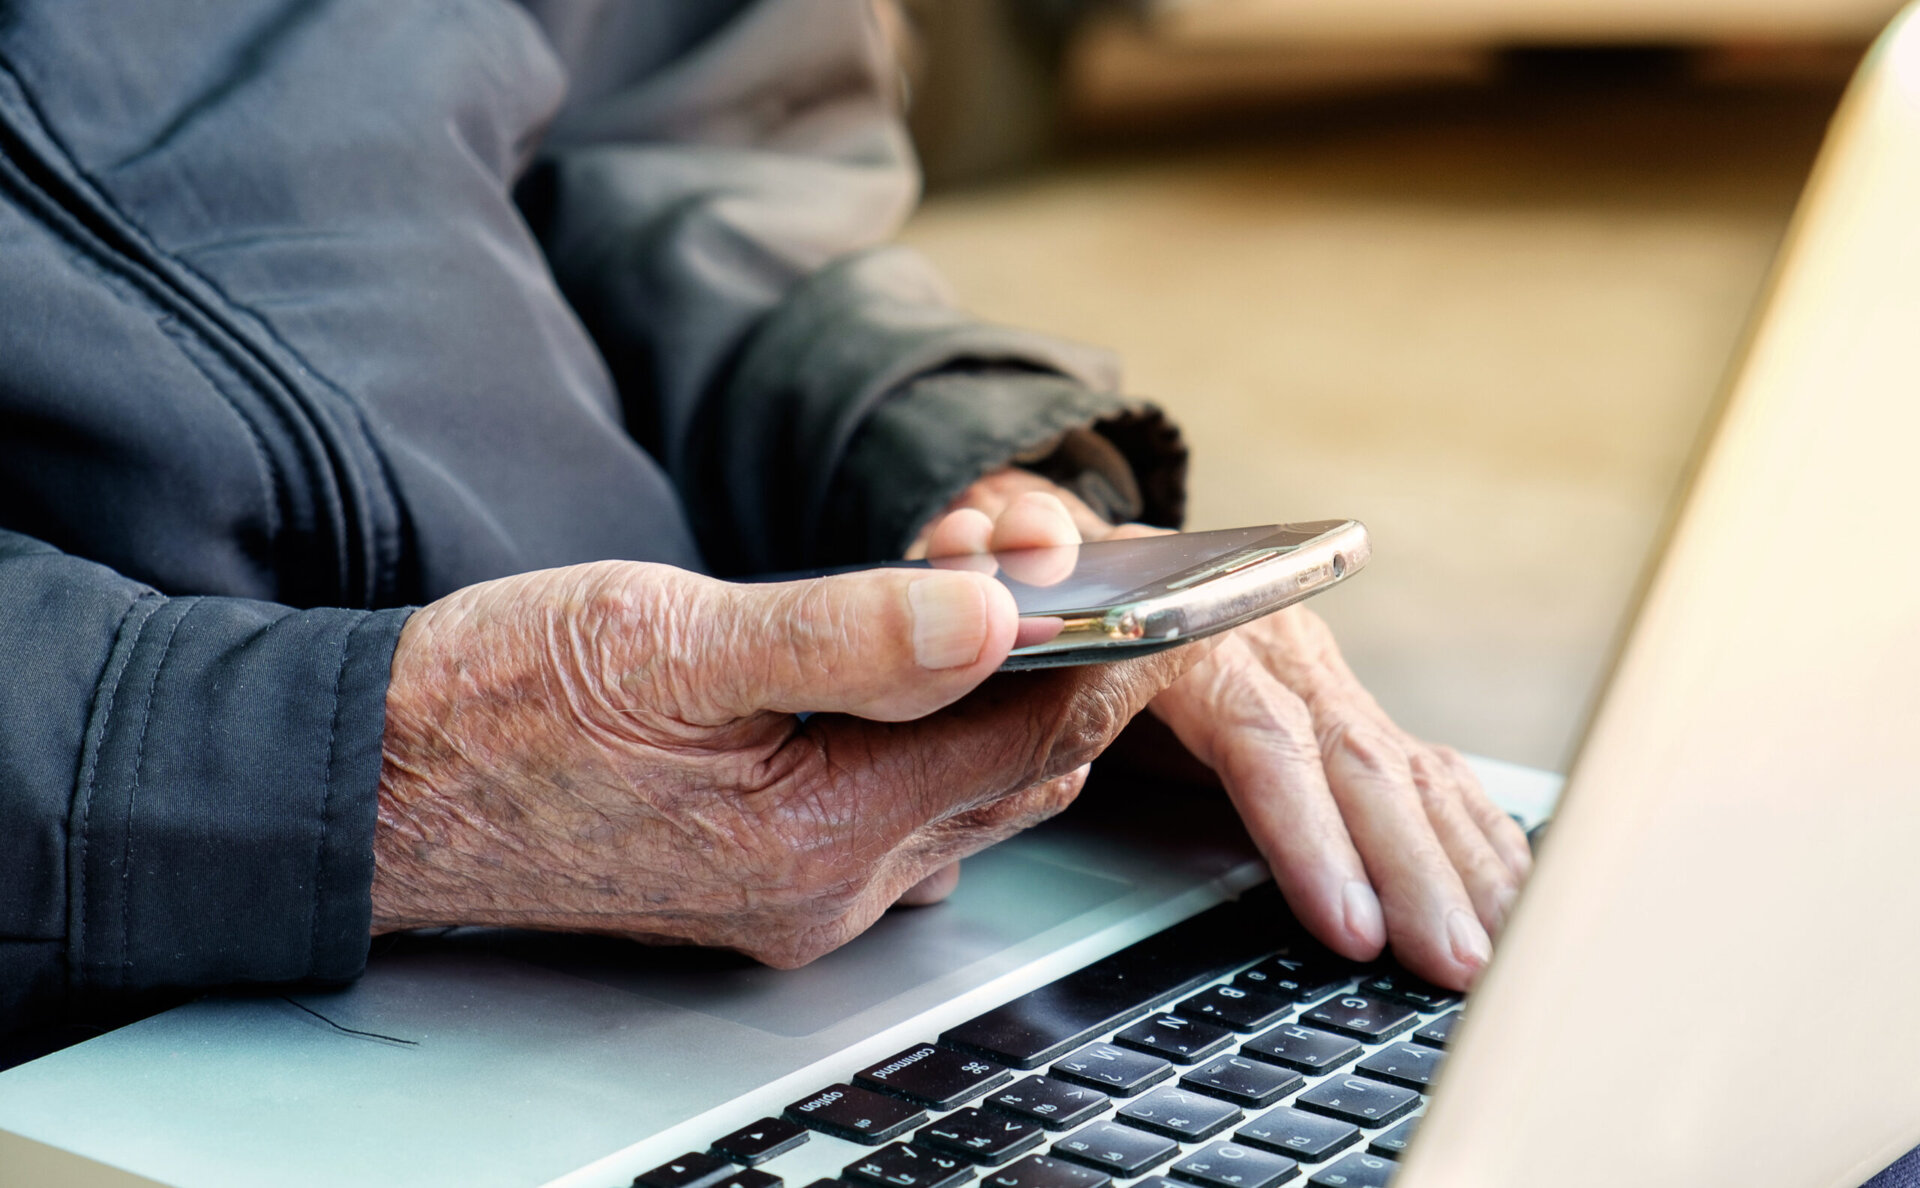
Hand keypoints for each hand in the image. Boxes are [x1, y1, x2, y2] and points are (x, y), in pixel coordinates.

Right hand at [372, 559, 1206, 965]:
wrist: (380, 783)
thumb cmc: (501, 702)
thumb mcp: (670, 637)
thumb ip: (843, 632)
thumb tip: (994, 613)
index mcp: (822, 830)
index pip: (1029, 738)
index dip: (1105, 648)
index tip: (1147, 573)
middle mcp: (832, 886)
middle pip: (1013, 773)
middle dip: (1066, 666)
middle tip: (1077, 564)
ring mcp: (801, 894)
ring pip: (963, 793)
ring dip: (1003, 699)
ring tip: (1007, 597)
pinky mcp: (767, 877)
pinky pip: (903, 809)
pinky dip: (939, 736)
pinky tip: (926, 672)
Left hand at [916, 470, 1532, 990]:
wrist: (1090, 550)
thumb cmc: (1047, 573)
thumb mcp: (1008, 548)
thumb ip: (1003, 545)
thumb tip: (1020, 538)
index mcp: (1206, 623)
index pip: (1265, 736)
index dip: (1307, 830)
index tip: (1346, 921)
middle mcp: (1283, 649)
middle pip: (1358, 764)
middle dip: (1410, 871)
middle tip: (1450, 964)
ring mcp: (1321, 681)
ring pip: (1408, 774)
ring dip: (1456, 867)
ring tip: (1490, 954)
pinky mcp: (1342, 712)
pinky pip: (1426, 775)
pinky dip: (1474, 835)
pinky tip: (1510, 895)